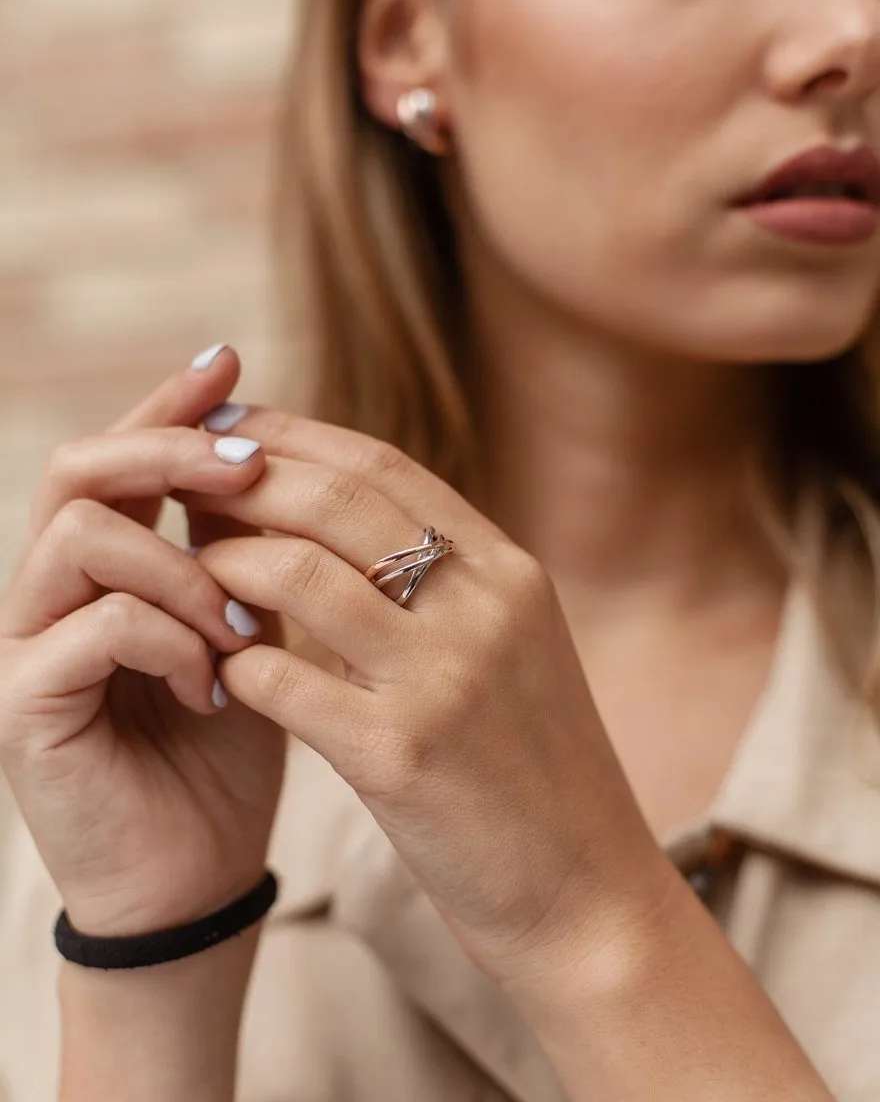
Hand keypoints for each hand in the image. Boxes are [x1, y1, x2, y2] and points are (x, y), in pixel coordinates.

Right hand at [0, 350, 285, 937]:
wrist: (197, 873)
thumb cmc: (226, 747)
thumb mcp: (246, 629)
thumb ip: (239, 553)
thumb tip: (266, 457)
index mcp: (107, 566)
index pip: (122, 456)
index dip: (169, 403)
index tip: (231, 360)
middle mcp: (51, 592)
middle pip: (82, 469)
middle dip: (170, 449)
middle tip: (249, 462)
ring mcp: (29, 645)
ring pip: (82, 535)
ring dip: (183, 566)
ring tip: (242, 627)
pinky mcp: (25, 706)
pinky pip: (94, 627)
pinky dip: (168, 639)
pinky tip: (213, 685)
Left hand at [177, 406, 669, 987]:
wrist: (590, 895)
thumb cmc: (535, 768)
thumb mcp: (512, 649)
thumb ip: (445, 583)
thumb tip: (336, 522)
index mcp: (509, 573)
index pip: (382, 468)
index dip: (293, 438)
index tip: (229, 429)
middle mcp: (483, 608)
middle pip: (335, 501)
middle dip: (242, 478)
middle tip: (181, 478)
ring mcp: (446, 679)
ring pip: (298, 576)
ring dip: (225, 565)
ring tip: (188, 572)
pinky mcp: (403, 757)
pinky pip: (282, 682)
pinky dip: (236, 665)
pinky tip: (219, 670)